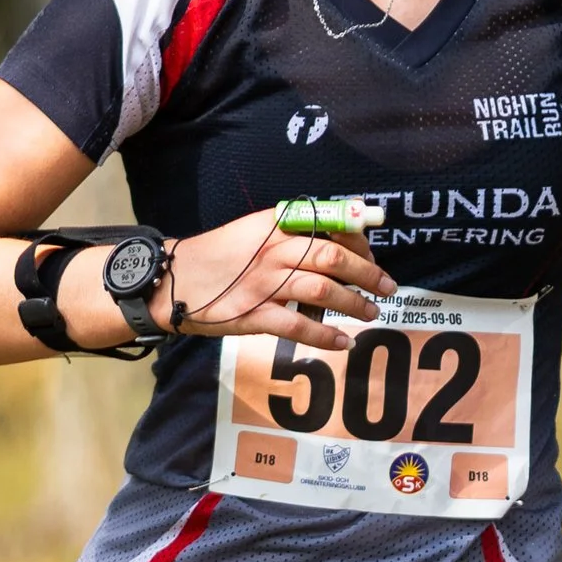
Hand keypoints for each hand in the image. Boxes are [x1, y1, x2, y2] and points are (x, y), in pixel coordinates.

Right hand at [167, 207, 394, 349]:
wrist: (174, 280)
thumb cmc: (219, 256)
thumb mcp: (255, 230)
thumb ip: (296, 228)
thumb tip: (348, 219)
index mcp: (276, 226)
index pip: (330, 226)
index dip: (359, 243)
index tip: (372, 257)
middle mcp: (273, 252)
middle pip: (333, 258)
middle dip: (367, 274)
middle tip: (387, 288)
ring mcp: (264, 285)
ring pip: (322, 292)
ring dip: (354, 304)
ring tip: (370, 313)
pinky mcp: (253, 315)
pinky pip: (298, 327)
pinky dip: (325, 336)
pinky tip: (342, 342)